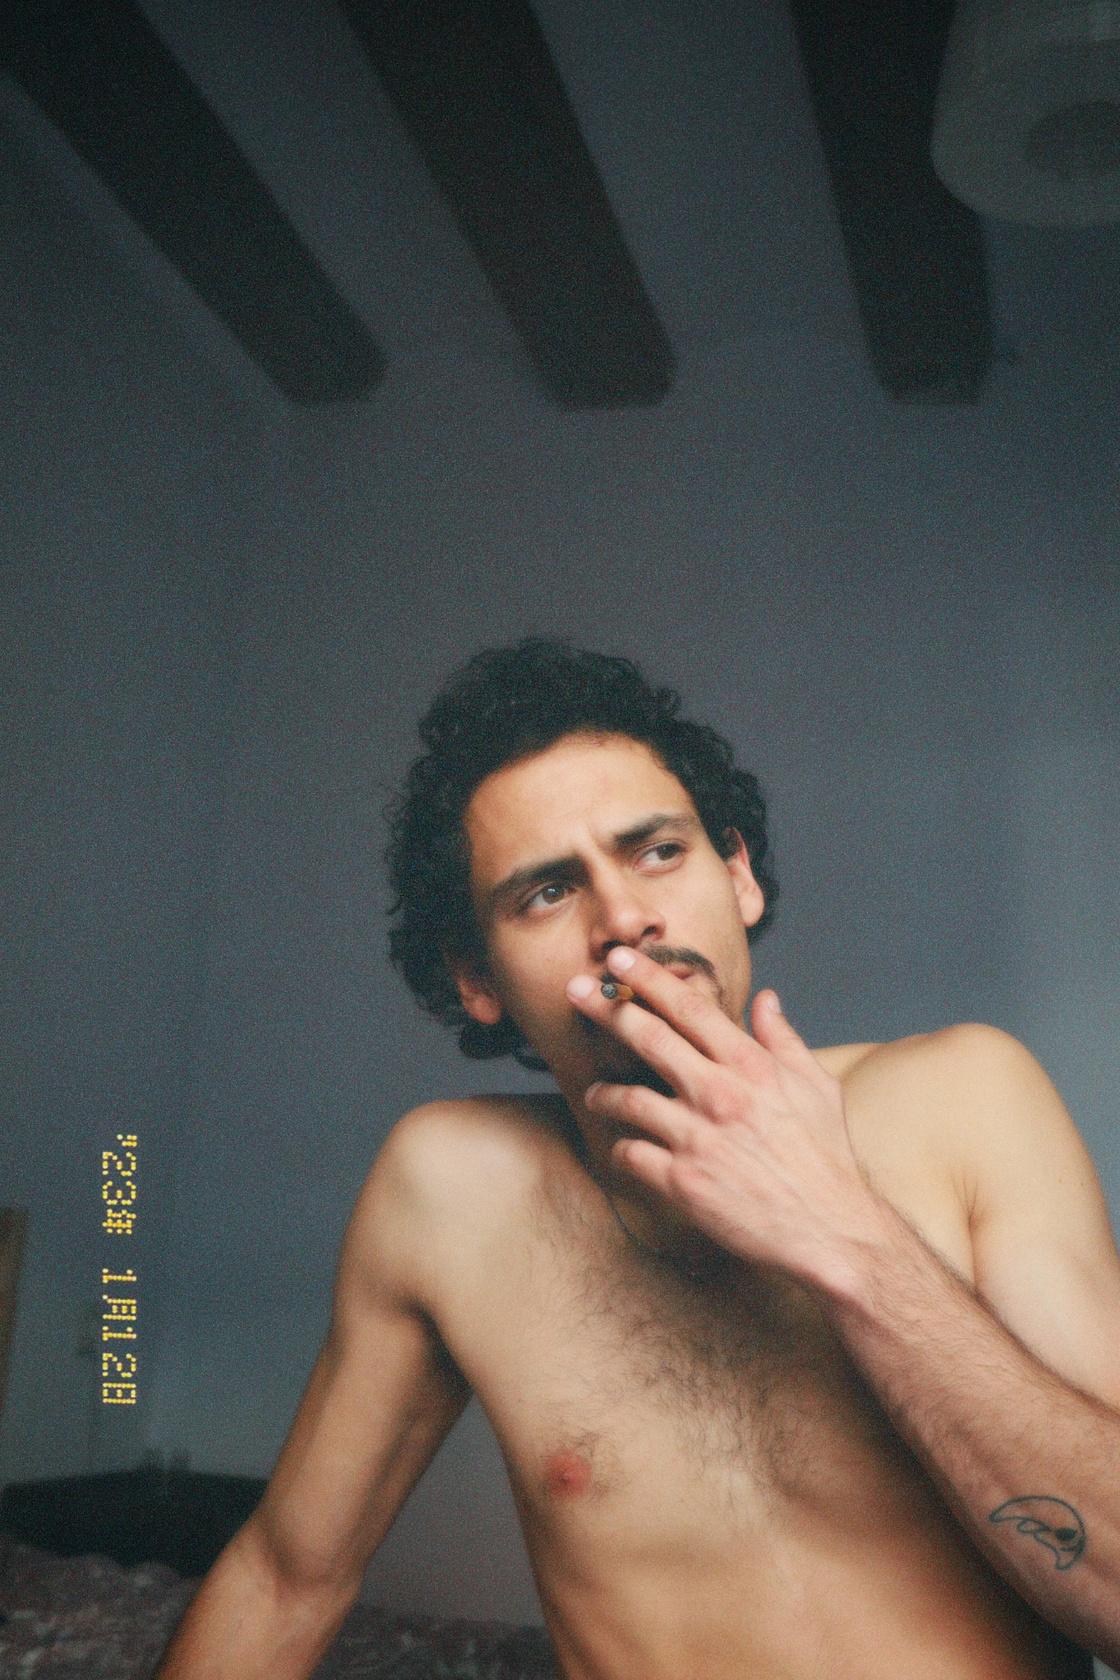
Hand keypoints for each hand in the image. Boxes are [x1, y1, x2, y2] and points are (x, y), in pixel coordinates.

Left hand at [566, 948, 890, 1289]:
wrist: (830, 1230)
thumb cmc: (826, 1157)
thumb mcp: (817, 1086)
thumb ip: (784, 1039)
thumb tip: (767, 999)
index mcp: (752, 1066)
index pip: (691, 1007)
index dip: (650, 978)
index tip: (620, 959)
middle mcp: (721, 1094)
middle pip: (649, 1038)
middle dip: (607, 1008)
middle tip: (576, 990)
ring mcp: (698, 1138)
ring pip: (629, 1099)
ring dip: (605, 1092)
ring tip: (596, 1092)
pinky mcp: (682, 1182)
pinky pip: (632, 1154)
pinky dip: (623, 1149)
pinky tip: (624, 1148)